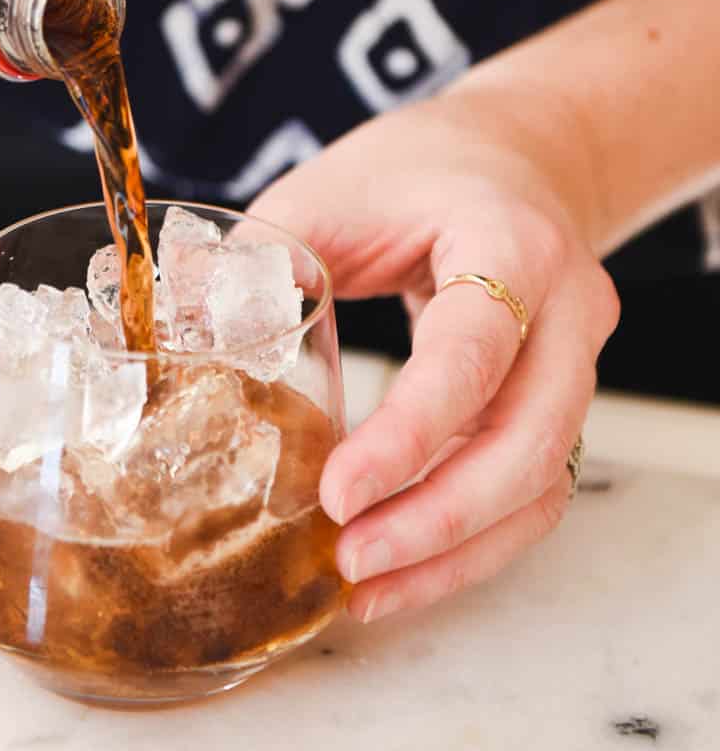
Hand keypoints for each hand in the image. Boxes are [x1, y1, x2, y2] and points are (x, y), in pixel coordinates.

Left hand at [249, 83, 619, 623]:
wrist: (513, 159)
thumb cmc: (414, 172)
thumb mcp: (328, 190)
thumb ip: (260, 257)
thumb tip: (172, 327)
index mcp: (510, 244)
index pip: (472, 355)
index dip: (409, 434)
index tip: (337, 492)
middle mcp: (568, 310)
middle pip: (531, 441)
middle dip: (439, 518)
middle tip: (349, 560)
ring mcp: (577, 362)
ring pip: (542, 484)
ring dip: (456, 550)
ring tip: (364, 591)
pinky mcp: (559, 406)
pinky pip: (533, 494)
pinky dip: (470, 544)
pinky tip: (399, 572)